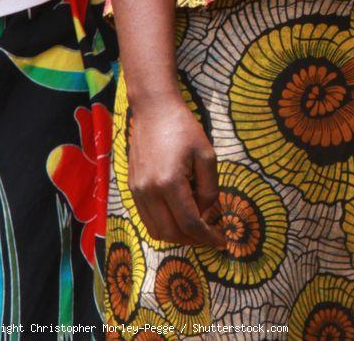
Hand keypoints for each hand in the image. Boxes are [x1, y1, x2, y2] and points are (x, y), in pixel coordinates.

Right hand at [127, 93, 226, 247]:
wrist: (153, 111)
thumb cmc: (184, 129)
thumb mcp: (207, 155)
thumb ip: (210, 188)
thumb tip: (206, 212)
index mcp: (169, 183)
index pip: (189, 223)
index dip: (207, 237)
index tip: (221, 242)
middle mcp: (149, 192)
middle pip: (170, 233)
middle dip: (192, 240)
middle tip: (210, 236)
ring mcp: (137, 191)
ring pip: (155, 230)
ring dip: (177, 235)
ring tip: (196, 229)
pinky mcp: (132, 188)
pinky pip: (146, 218)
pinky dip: (164, 225)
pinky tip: (179, 216)